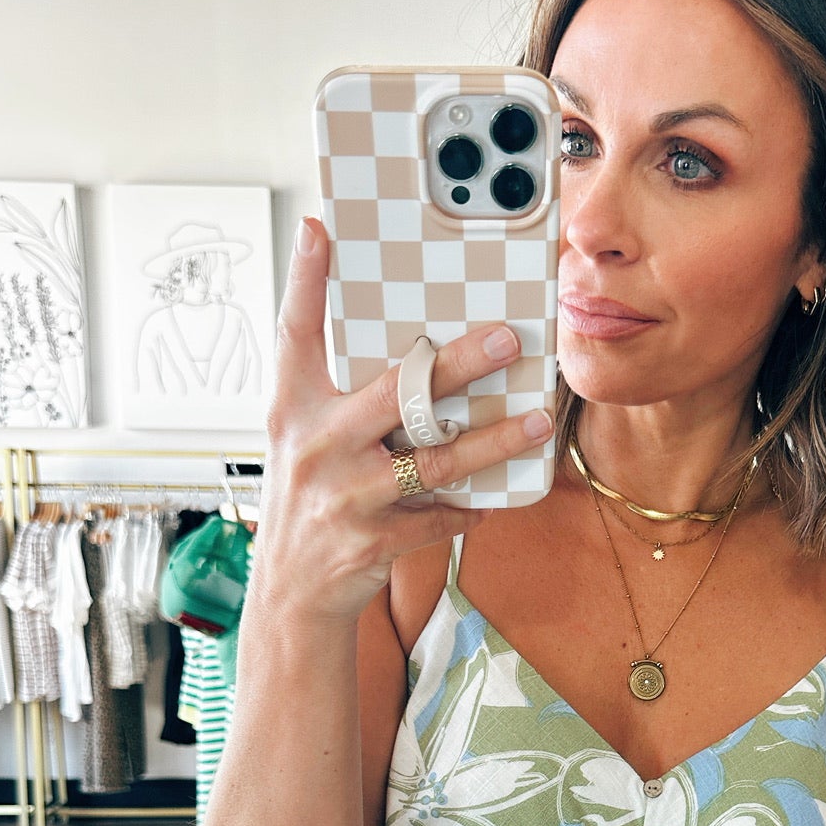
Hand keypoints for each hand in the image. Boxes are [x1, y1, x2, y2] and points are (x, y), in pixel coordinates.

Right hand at [252, 216, 554, 625]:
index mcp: (292, 410)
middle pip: (395, 391)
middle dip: (457, 364)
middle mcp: (313, 446)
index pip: (293, 334)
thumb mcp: (307, 445)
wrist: (291, 595)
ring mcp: (342, 495)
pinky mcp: (370, 540)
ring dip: (492, 441)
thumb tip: (420, 362)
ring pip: (433, 460)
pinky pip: (437, 515)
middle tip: (506, 338)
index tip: (317, 230)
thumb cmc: (310, 505)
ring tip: (534, 422)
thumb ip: (347, 403)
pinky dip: (468, 508)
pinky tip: (490, 501)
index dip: (302, 280)